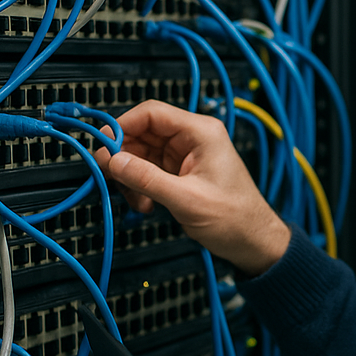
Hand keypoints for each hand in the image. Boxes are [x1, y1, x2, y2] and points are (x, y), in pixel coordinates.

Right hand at [95, 100, 290, 275]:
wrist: (253, 241)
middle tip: (110, 176)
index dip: (122, 126)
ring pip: (142, 154)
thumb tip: (113, 162)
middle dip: (124, 157)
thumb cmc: (236, 218)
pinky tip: (146, 204)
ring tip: (137, 200)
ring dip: (132, 177)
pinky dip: (141, 187)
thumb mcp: (187, 199)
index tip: (103, 145)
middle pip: (142, 133)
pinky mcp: (180, 173)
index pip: (152, 113)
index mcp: (201, 133)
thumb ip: (147, 179)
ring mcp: (185, 156)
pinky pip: (148, 172)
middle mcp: (192, 139)